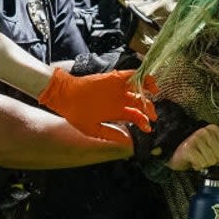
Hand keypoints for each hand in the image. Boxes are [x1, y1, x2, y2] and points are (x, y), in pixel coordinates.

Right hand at [38, 68, 158, 141]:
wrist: (64, 96)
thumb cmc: (75, 113)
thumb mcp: (92, 129)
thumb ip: (110, 134)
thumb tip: (127, 142)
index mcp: (116, 112)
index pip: (135, 116)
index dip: (143, 122)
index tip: (148, 128)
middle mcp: (119, 99)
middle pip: (140, 102)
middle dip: (148, 109)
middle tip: (152, 116)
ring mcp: (118, 88)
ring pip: (139, 87)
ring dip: (148, 90)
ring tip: (154, 94)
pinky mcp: (114, 78)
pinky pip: (131, 76)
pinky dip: (141, 78)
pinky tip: (148, 84)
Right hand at [168, 124, 218, 170]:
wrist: (175, 153)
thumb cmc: (195, 152)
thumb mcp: (213, 152)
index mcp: (214, 130)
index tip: (213, 154)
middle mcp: (205, 132)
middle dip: (212, 161)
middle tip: (203, 156)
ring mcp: (196, 138)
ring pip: (211, 161)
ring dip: (204, 164)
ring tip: (197, 158)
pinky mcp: (188, 148)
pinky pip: (201, 163)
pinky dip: (197, 166)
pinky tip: (193, 161)